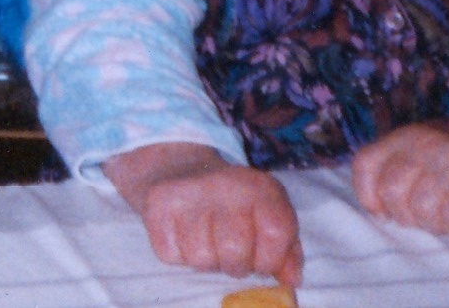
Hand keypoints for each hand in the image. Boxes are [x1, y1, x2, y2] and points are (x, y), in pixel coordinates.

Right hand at [105, 143, 302, 287]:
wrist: (178, 168)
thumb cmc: (233, 205)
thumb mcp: (268, 215)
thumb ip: (287, 249)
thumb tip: (291, 280)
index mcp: (259, 187)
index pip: (276, 234)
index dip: (270, 260)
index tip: (261, 259)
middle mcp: (224, 184)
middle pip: (235, 253)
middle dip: (236, 265)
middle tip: (230, 252)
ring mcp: (188, 193)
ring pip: (202, 260)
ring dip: (206, 261)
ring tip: (207, 243)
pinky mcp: (157, 205)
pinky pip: (171, 255)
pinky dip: (178, 254)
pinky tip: (182, 235)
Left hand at [348, 124, 448, 239]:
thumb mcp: (425, 165)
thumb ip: (394, 176)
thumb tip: (374, 208)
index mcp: (406, 136)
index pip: (364, 165)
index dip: (370, 196)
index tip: (389, 212)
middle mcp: (427, 141)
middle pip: (392, 193)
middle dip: (409, 216)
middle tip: (432, 215)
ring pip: (422, 211)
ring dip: (438, 225)